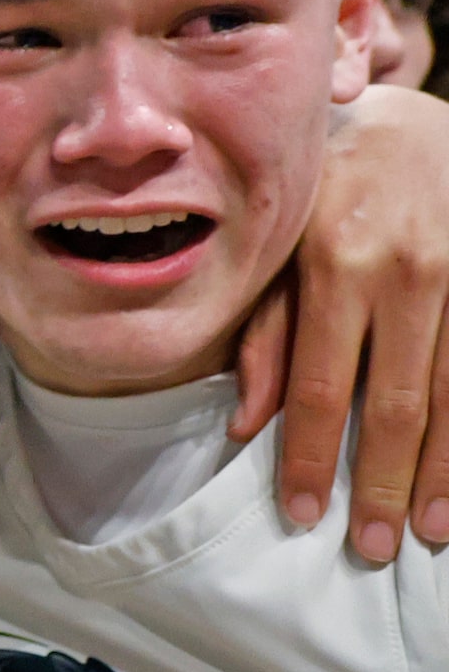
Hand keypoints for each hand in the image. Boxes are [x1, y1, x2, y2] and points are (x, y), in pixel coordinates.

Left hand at [231, 84, 448, 559]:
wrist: (417, 124)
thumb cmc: (328, 190)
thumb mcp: (277, 246)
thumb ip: (261, 331)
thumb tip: (244, 424)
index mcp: (337, 264)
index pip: (320, 386)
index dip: (309, 457)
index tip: (301, 515)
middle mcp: (410, 274)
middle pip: (397, 404)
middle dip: (383, 483)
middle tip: (374, 547)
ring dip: (446, 472)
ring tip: (431, 531)